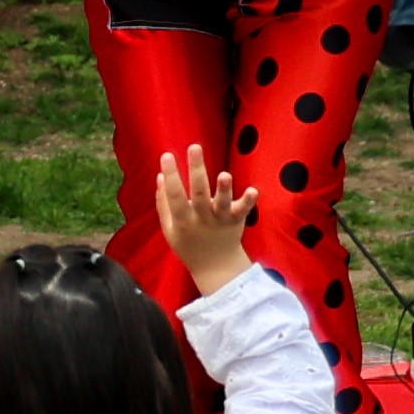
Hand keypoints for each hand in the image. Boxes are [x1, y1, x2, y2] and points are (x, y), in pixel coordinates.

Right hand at [153, 143, 253, 296]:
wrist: (215, 266)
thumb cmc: (188, 244)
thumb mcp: (169, 229)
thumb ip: (163, 203)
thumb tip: (160, 176)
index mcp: (182, 220)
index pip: (174, 195)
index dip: (170, 175)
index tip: (166, 156)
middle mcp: (202, 219)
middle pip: (199, 193)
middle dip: (196, 169)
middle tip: (195, 147)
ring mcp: (220, 220)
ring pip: (222, 203)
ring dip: (223, 189)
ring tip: (224, 175)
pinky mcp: (236, 220)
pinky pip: (243, 210)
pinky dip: (248, 201)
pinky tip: (253, 190)